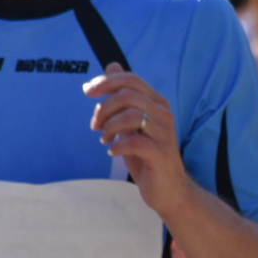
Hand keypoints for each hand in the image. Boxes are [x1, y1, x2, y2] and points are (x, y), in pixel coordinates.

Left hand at [84, 63, 190, 215]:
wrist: (169, 191)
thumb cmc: (147, 157)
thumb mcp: (131, 124)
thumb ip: (123, 96)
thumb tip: (112, 66)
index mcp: (157, 104)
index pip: (131, 80)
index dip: (106, 82)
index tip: (87, 92)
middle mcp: (164, 115)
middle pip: (128, 95)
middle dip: (104, 108)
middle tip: (95, 126)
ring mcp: (164, 134)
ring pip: (131, 115)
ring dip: (109, 126)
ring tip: (104, 139)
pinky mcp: (160, 154)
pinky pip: (134, 141)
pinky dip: (117, 145)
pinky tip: (113, 152)